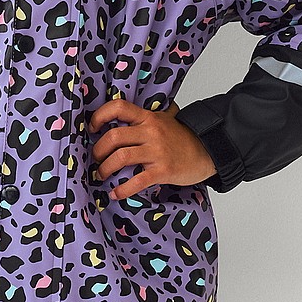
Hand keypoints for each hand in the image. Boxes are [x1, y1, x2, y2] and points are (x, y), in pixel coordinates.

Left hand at [88, 97, 216, 197]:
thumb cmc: (183, 138)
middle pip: (113, 136)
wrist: (208, 151)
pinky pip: (136, 181)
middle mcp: (151, 132)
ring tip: (101, 175)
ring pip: (120, 157)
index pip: (119, 107)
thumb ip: (146, 117)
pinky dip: (122, 190)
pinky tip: (115, 194)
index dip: (100, 115)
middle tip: (95, 159)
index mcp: (148, 117)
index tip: (92, 127)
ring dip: (105, 169)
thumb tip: (125, 113)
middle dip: (98, 150)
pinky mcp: (163, 170)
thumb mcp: (165, 120)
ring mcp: (157, 151)